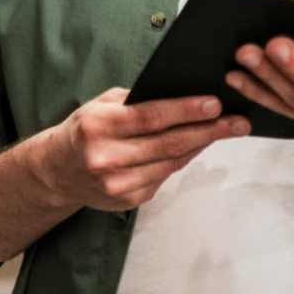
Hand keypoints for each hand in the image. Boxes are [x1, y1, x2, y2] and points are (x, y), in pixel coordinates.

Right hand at [44, 88, 250, 210]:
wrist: (57, 171)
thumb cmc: (85, 129)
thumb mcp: (102, 105)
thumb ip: (137, 100)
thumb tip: (184, 94)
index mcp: (98, 126)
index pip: (150, 117)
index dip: (186, 111)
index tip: (215, 104)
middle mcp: (106, 157)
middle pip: (168, 143)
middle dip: (208, 131)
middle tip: (237, 122)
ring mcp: (117, 183)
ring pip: (171, 162)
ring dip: (202, 145)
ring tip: (226, 131)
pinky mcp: (128, 199)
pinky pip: (164, 176)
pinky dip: (184, 160)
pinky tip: (199, 146)